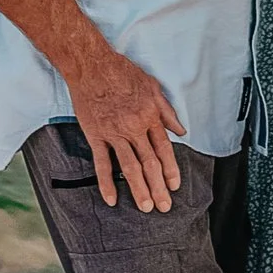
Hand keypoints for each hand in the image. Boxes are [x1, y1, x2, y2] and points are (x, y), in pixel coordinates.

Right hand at [68, 43, 187, 210]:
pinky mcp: (96, 135)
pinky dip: (106, 182)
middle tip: (164, 206)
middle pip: (149, 163)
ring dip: (139, 189)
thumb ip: (167, 111)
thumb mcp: (152, 86)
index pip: (164, 149)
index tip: (174, 186)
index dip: (171, 170)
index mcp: (150, 116)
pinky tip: (111, 199)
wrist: (92, 65)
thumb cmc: (122, 72)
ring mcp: (114, 133)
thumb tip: (181, 130)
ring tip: (145, 207)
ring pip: (129, 167)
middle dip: (158, 187)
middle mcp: (134, 128)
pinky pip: (102, 163)